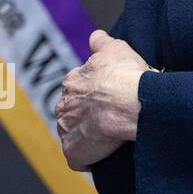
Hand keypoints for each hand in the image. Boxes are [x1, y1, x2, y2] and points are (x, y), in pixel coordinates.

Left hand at [56, 30, 149, 170]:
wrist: (127, 103)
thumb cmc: (124, 75)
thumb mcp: (116, 49)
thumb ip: (102, 42)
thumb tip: (95, 35)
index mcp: (72, 82)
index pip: (78, 88)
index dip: (94, 93)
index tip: (109, 96)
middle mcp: (64, 105)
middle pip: (73, 112)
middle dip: (88, 115)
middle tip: (112, 116)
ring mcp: (67, 130)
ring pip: (75, 134)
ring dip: (89, 136)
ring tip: (112, 137)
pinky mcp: (73, 152)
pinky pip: (79, 158)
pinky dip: (90, 158)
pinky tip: (106, 154)